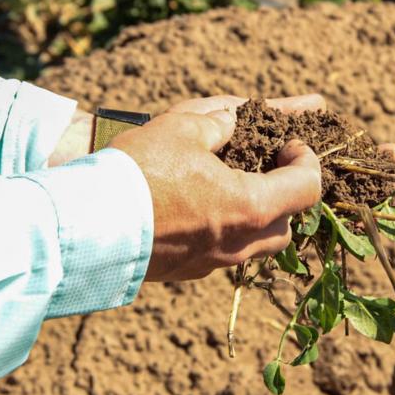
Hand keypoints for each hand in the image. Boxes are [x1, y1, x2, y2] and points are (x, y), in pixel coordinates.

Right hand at [108, 104, 320, 281]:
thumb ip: (219, 123)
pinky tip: (201, 209)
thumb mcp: (183, 127)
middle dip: (288, 195)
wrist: (87, 223)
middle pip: (287, 226)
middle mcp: (239, 242)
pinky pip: (222, 254)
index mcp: (250, 206)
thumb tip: (232, 122)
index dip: (307, 161)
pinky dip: (226, 231)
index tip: (291, 145)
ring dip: (259, 217)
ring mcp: (213, 263)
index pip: (306, 188)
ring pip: (256, 246)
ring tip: (236, 188)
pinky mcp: (187, 272)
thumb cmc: (139, 170)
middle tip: (270, 168)